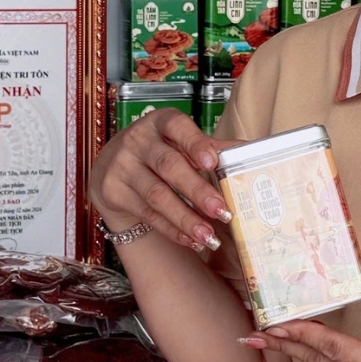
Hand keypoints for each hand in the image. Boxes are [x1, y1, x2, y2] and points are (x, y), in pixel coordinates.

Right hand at [88, 107, 239, 251]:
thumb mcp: (179, 142)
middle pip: (169, 165)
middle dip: (197, 190)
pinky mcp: (113, 192)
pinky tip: (191, 240)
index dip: (195, 143)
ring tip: (209, 236)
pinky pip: (147, 214)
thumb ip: (210, 147)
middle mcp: (137, 140)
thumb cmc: (159, 151)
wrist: (112, 167)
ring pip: (157, 195)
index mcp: (160, 122)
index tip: (212, 162)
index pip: (177, 126)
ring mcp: (122, 166)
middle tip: (222, 211)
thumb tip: (249, 150)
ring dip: (186, 218)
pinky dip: (171, 229)